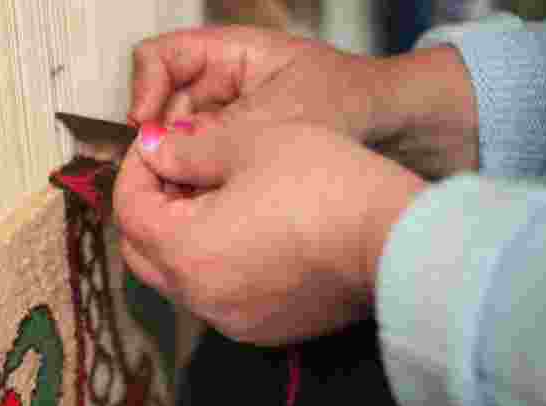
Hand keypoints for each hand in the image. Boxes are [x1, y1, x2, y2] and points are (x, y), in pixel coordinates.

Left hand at [113, 115, 425, 345]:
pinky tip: (247, 234)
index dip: (134, 171)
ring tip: (214, 199)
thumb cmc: (325, 185)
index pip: (129, 212)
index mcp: (184, 252)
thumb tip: (153, 153)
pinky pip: (218, 297)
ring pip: (179, 278)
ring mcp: (231, 321)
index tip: (154, 146)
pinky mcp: (264, 331)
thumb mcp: (250, 144)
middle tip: (175, 173)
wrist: (397, 241)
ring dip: (181, 240)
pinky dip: (215, 266)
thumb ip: (187, 151)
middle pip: (143, 253)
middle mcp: (199, 299)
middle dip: (149, 210)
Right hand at [130, 26, 477, 177]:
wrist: (401, 132)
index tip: (143, 125)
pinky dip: (199, 190)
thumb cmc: (352, 102)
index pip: (162, 59)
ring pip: (180, 148)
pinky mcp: (239, 161)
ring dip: (177, 173)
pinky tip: (204, 209)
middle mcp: (223, 89)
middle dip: (160, 144)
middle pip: (163, 110)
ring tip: (183, 199)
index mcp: (229, 57)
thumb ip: (213, 136)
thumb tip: (154, 152)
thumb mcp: (276, 116)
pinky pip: (203, 173)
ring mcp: (229, 125)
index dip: (145, 87)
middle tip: (159, 176)